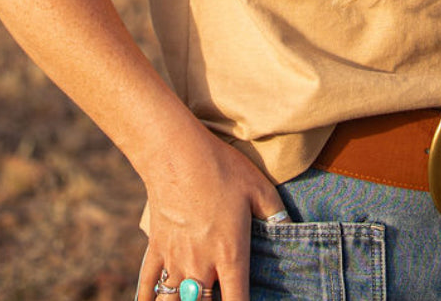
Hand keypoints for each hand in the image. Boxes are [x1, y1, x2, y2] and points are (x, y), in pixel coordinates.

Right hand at [136, 123, 284, 300]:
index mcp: (230, 255)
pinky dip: (148, 300)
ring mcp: (174, 260)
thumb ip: (277, 215)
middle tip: (219, 296)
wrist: (176, 154)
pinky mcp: (155, 249)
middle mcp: (201, 266)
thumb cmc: (222, 169)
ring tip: (195, 296)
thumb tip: (293, 232)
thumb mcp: (260, 189)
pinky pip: (147, 287)